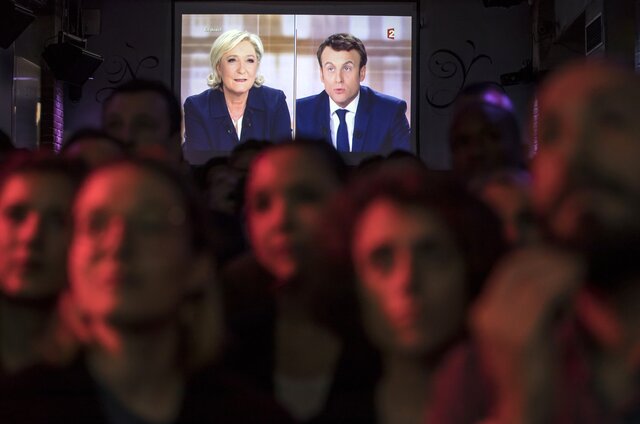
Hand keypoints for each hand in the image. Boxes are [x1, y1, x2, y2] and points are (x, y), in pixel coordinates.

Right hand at [470, 245, 583, 423]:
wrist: (519, 406)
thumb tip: (547, 270)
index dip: (534, 255)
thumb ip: (521, 304)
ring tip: (578, 272)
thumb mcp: (515, 331)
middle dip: (549, 258)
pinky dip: (563, 286)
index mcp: (481, 312)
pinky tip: (575, 289)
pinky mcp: (521, 335)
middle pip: (517, 267)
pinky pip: (544, 297)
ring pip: (533, 279)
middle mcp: (486, 314)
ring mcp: (500, 325)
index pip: (506, 268)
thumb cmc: (527, 368)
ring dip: (560, 271)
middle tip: (574, 261)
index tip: (558, 256)